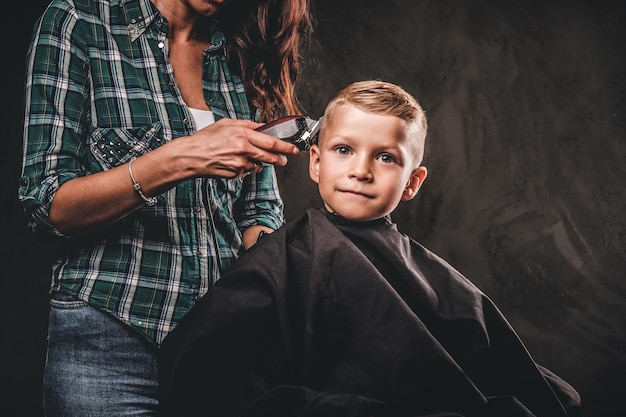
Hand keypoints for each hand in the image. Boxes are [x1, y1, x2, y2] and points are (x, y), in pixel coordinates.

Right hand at [180, 118, 299, 177]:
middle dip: (280, 159)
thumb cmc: (206, 138)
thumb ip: (247, 125)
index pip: (270, 142)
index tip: (294, 149)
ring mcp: (239, 163)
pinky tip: (234, 162)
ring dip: (258, 162)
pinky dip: (245, 167)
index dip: (285, 146)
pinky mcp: (234, 174)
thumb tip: (262, 127)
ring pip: (258, 165)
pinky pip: (246, 171)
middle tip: (284, 159)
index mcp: (242, 135)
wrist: (191, 156)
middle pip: (269, 156)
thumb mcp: (226, 124)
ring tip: (244, 156)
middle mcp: (243, 149)